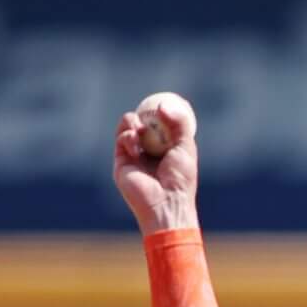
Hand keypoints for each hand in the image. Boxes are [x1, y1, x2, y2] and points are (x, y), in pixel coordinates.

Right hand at [113, 93, 198, 232]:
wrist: (166, 202)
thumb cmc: (180, 179)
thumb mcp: (186, 147)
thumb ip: (178, 124)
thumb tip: (162, 105)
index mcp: (165, 148)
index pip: (158, 123)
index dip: (158, 112)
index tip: (162, 104)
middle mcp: (149, 151)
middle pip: (141, 121)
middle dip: (144, 115)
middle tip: (150, 115)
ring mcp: (134, 156)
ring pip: (127, 126)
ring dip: (132, 122)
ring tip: (140, 131)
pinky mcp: (121, 162)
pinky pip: (121, 138)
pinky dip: (127, 136)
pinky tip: (136, 148)